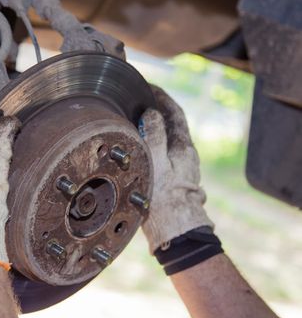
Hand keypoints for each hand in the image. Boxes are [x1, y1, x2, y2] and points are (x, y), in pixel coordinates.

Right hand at [139, 86, 213, 252]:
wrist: (175, 232)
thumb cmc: (164, 200)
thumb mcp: (156, 163)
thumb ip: (154, 136)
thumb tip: (152, 113)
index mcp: (182, 147)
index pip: (174, 112)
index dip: (161, 96)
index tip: (148, 86)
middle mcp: (184, 155)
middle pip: (170, 123)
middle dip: (156, 107)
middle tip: (137, 98)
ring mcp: (179, 167)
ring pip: (165, 137)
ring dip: (152, 124)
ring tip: (134, 116)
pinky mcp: (171, 178)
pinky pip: (160, 151)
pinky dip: (150, 140)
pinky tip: (136, 144)